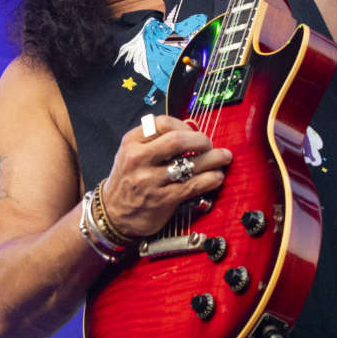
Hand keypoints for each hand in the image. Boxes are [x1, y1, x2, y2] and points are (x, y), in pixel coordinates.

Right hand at [100, 116, 231, 237]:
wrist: (113, 214)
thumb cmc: (127, 180)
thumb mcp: (129, 153)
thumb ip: (153, 140)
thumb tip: (190, 130)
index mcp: (131, 143)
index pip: (162, 123)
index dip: (184, 125)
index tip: (194, 131)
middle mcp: (139, 160)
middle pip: (178, 141)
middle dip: (201, 140)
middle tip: (210, 144)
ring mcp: (150, 181)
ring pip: (189, 164)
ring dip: (213, 159)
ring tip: (223, 157)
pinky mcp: (162, 200)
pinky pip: (192, 185)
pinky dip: (209, 179)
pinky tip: (216, 177)